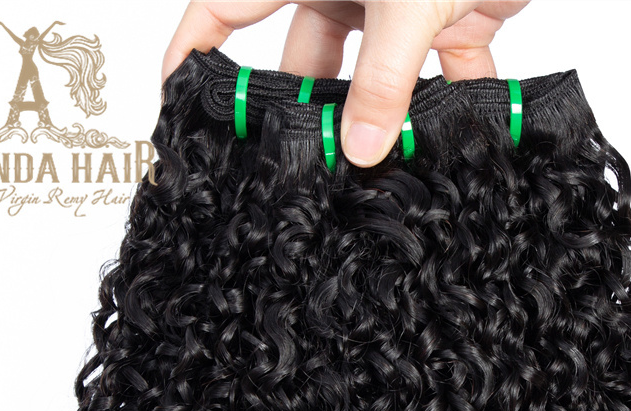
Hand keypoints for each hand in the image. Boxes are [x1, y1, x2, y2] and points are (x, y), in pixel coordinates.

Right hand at [162, 1, 529, 166]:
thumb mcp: (407, 0)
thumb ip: (385, 78)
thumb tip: (363, 150)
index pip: (224, 8)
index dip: (194, 52)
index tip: (179, 103)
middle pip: (304, 59)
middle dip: (305, 115)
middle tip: (300, 168)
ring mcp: (393, 2)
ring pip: (371, 76)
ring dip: (379, 120)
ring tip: (371, 172)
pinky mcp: (445, 16)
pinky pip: (439, 73)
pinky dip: (449, 108)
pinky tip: (451, 148)